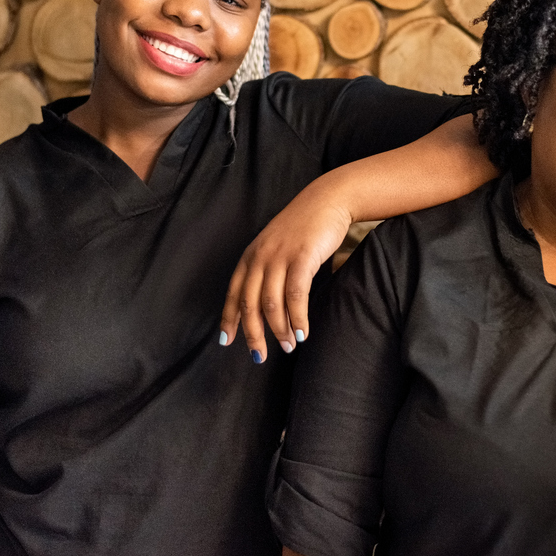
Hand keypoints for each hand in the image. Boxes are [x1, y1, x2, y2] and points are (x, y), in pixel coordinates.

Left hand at [220, 183, 352, 362]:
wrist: (327, 200)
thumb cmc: (305, 227)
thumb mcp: (278, 246)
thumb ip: (269, 269)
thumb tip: (269, 304)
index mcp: (251, 255)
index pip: (233, 293)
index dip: (229, 319)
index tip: (227, 341)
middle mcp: (260, 257)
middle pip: (249, 303)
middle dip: (253, 334)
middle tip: (260, 356)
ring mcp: (280, 257)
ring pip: (271, 303)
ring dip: (279, 330)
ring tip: (288, 345)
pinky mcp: (301, 258)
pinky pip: (295, 295)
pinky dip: (298, 318)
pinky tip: (302, 332)